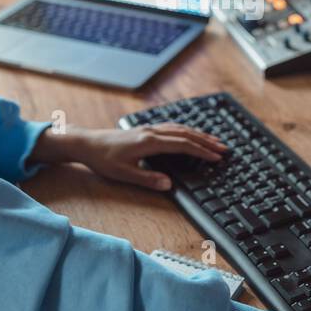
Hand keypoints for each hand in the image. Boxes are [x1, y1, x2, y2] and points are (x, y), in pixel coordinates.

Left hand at [30, 123, 225, 190]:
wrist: (87, 143)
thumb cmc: (103, 159)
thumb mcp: (124, 174)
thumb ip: (148, 179)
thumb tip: (169, 184)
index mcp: (149, 142)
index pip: (182, 145)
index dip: (201, 151)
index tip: (216, 157)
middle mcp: (151, 132)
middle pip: (186, 134)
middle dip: (207, 141)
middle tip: (224, 148)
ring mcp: (149, 128)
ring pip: (180, 128)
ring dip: (199, 134)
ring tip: (214, 140)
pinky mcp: (146, 128)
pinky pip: (172, 126)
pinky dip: (187, 130)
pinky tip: (191, 133)